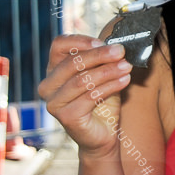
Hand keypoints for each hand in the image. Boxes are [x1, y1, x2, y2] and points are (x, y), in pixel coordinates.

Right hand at [38, 34, 131, 158]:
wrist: (103, 133)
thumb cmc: (102, 100)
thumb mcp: (103, 74)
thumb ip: (105, 59)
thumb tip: (117, 45)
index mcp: (54, 70)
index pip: (58, 45)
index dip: (80, 40)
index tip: (102, 41)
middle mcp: (48, 86)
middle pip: (72, 62)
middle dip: (99, 55)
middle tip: (120, 51)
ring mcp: (54, 103)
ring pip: (82, 80)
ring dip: (108, 70)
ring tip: (127, 66)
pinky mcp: (65, 117)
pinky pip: (90, 96)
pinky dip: (110, 86)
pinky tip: (125, 80)